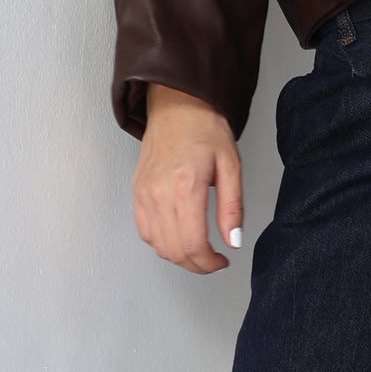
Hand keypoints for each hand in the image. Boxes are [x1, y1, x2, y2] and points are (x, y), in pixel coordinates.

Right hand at [135, 85, 243, 272]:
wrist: (177, 106)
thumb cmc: (204, 129)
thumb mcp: (231, 166)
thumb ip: (232, 208)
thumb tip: (234, 240)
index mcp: (185, 187)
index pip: (193, 244)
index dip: (209, 263)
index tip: (222, 261)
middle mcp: (160, 193)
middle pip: (174, 251)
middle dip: (197, 265)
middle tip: (213, 261)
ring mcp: (144, 194)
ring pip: (158, 246)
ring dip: (179, 257)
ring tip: (199, 250)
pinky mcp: (136, 192)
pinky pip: (144, 231)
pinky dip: (161, 243)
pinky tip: (178, 236)